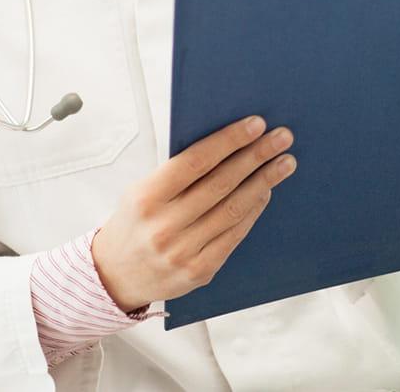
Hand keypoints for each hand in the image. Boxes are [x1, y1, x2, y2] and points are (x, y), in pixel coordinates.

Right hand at [90, 115, 296, 311]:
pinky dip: (254, 210)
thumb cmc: (135, 224)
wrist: (115, 276)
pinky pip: (235, 235)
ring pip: (234, 209)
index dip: (229, 140)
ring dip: (264, 182)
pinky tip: (265, 192)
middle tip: (282, 138)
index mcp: (147, 198)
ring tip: (284, 163)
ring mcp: (183, 251)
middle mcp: (164, 226)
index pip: (196, 161)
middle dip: (256, 157)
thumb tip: (226, 143)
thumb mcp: (141, 191)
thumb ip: (177, 172)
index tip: (256, 124)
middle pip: (221, 183)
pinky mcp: (200, 271)